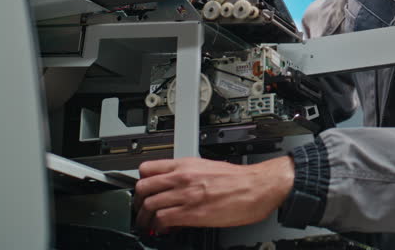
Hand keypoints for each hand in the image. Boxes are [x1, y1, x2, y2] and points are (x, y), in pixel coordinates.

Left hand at [134, 156, 293, 232]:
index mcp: (186, 165)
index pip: (147, 168)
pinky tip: (163, 229)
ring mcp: (186, 195)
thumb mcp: (208, 168)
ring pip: (149, 205)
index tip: (141, 191)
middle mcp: (182, 178)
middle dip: (137, 202)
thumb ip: (188, 174)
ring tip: (148, 224)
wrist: (257, 187)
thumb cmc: (239, 179)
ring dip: (145, 218)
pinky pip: (163, 219)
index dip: (140, 182)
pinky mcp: (192, 213)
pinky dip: (159, 226)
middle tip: (140, 210)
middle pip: (143, 187)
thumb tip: (175, 185)